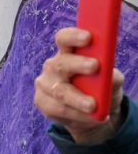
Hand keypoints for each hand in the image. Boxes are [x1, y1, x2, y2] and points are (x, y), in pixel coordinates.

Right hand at [34, 27, 124, 143]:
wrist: (92, 113)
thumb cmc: (101, 89)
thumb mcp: (111, 80)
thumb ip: (111, 76)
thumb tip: (109, 77)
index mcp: (68, 53)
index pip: (64, 39)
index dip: (73, 36)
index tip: (88, 37)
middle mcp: (53, 66)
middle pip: (61, 63)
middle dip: (77, 65)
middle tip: (94, 66)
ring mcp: (45, 84)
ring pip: (60, 91)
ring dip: (78, 99)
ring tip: (93, 105)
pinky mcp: (42, 102)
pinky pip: (59, 109)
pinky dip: (78, 115)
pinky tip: (93, 117)